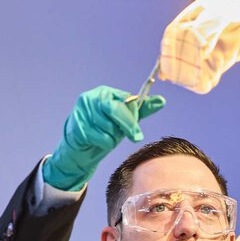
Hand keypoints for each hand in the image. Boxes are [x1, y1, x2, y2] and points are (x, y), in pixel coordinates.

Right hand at [43, 85, 165, 190]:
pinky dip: (104, 143)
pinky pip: (101, 137)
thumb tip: (162, 100)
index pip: (126, 100)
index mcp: (105, 92)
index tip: (137, 130)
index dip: (133, 116)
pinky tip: (98, 141)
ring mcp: (82, 111)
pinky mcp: (77, 126)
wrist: (81, 147)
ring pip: (109, 126)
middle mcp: (92, 98)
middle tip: (135, 137)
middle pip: (116, 110)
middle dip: (128, 126)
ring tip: (107, 136)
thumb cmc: (104, 130)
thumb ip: (142, 110)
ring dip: (113, 137)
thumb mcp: (125, 119)